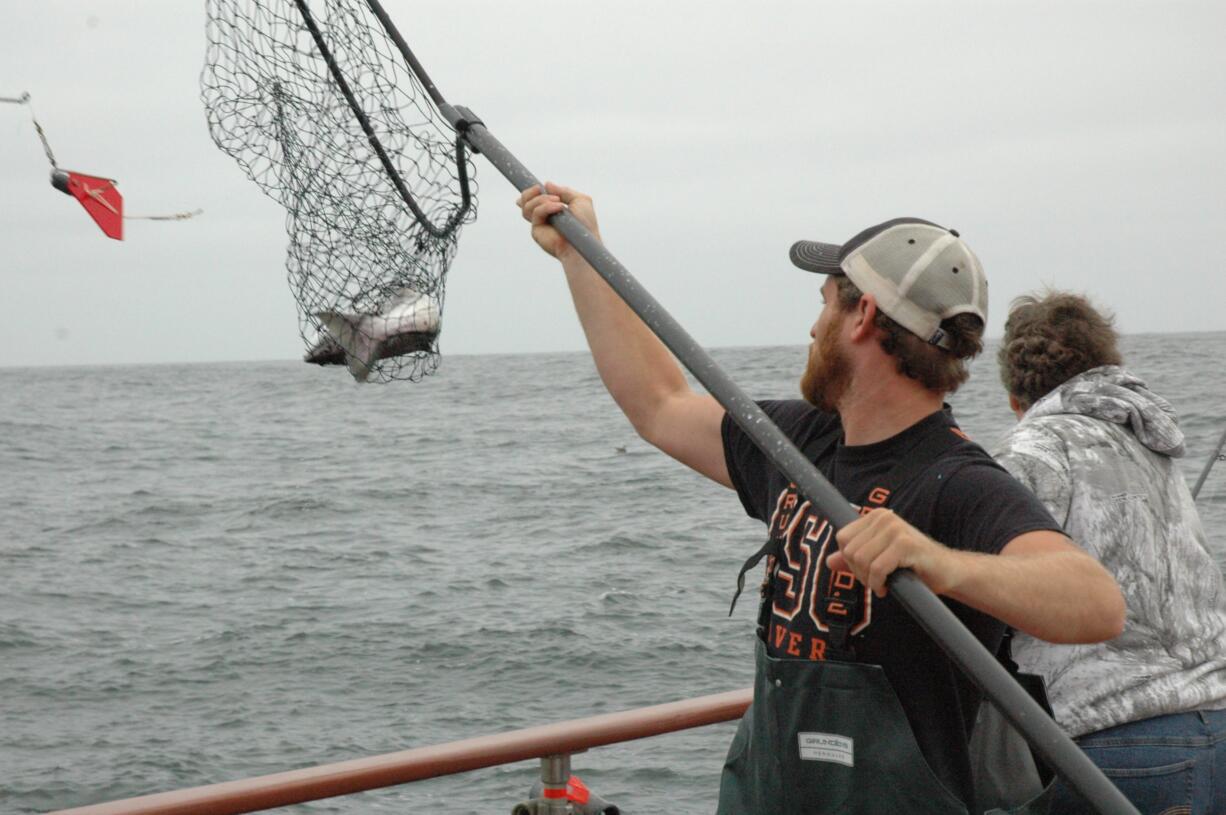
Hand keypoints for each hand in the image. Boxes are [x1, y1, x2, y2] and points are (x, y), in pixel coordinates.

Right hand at [517, 182, 599, 261]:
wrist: (583, 241)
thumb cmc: (586, 224)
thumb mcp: (579, 200)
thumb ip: (564, 191)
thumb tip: (547, 184)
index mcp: (551, 209)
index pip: (533, 199)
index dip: (529, 193)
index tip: (537, 187)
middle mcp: (543, 217)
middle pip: (524, 201)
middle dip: (529, 192)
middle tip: (540, 189)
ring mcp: (539, 224)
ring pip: (527, 206)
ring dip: (541, 199)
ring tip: (558, 202)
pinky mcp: (536, 231)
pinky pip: (535, 213)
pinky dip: (546, 207)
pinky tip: (559, 207)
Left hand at [827, 509, 957, 597]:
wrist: (947, 572)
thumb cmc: (913, 565)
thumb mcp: (879, 559)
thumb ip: (854, 558)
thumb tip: (829, 561)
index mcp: (875, 517)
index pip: (843, 538)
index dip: (850, 561)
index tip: (866, 571)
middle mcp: (884, 517)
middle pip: (850, 551)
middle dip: (859, 572)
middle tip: (876, 580)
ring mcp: (895, 529)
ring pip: (861, 560)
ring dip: (869, 580)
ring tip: (883, 583)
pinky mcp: (905, 544)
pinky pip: (877, 568)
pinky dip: (878, 583)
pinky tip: (887, 587)